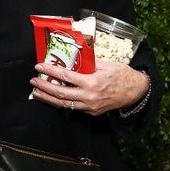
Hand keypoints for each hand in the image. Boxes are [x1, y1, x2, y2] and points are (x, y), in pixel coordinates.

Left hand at [30, 60, 149, 115]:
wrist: (135, 92)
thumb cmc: (122, 75)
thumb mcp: (106, 64)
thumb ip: (88, 63)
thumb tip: (73, 58)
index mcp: (92, 82)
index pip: (66, 76)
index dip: (51, 71)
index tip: (40, 67)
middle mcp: (89, 96)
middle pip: (60, 93)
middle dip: (44, 87)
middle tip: (33, 81)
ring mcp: (89, 106)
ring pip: (63, 104)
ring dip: (48, 98)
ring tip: (37, 92)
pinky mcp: (91, 112)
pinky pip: (72, 107)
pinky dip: (60, 102)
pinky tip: (52, 97)